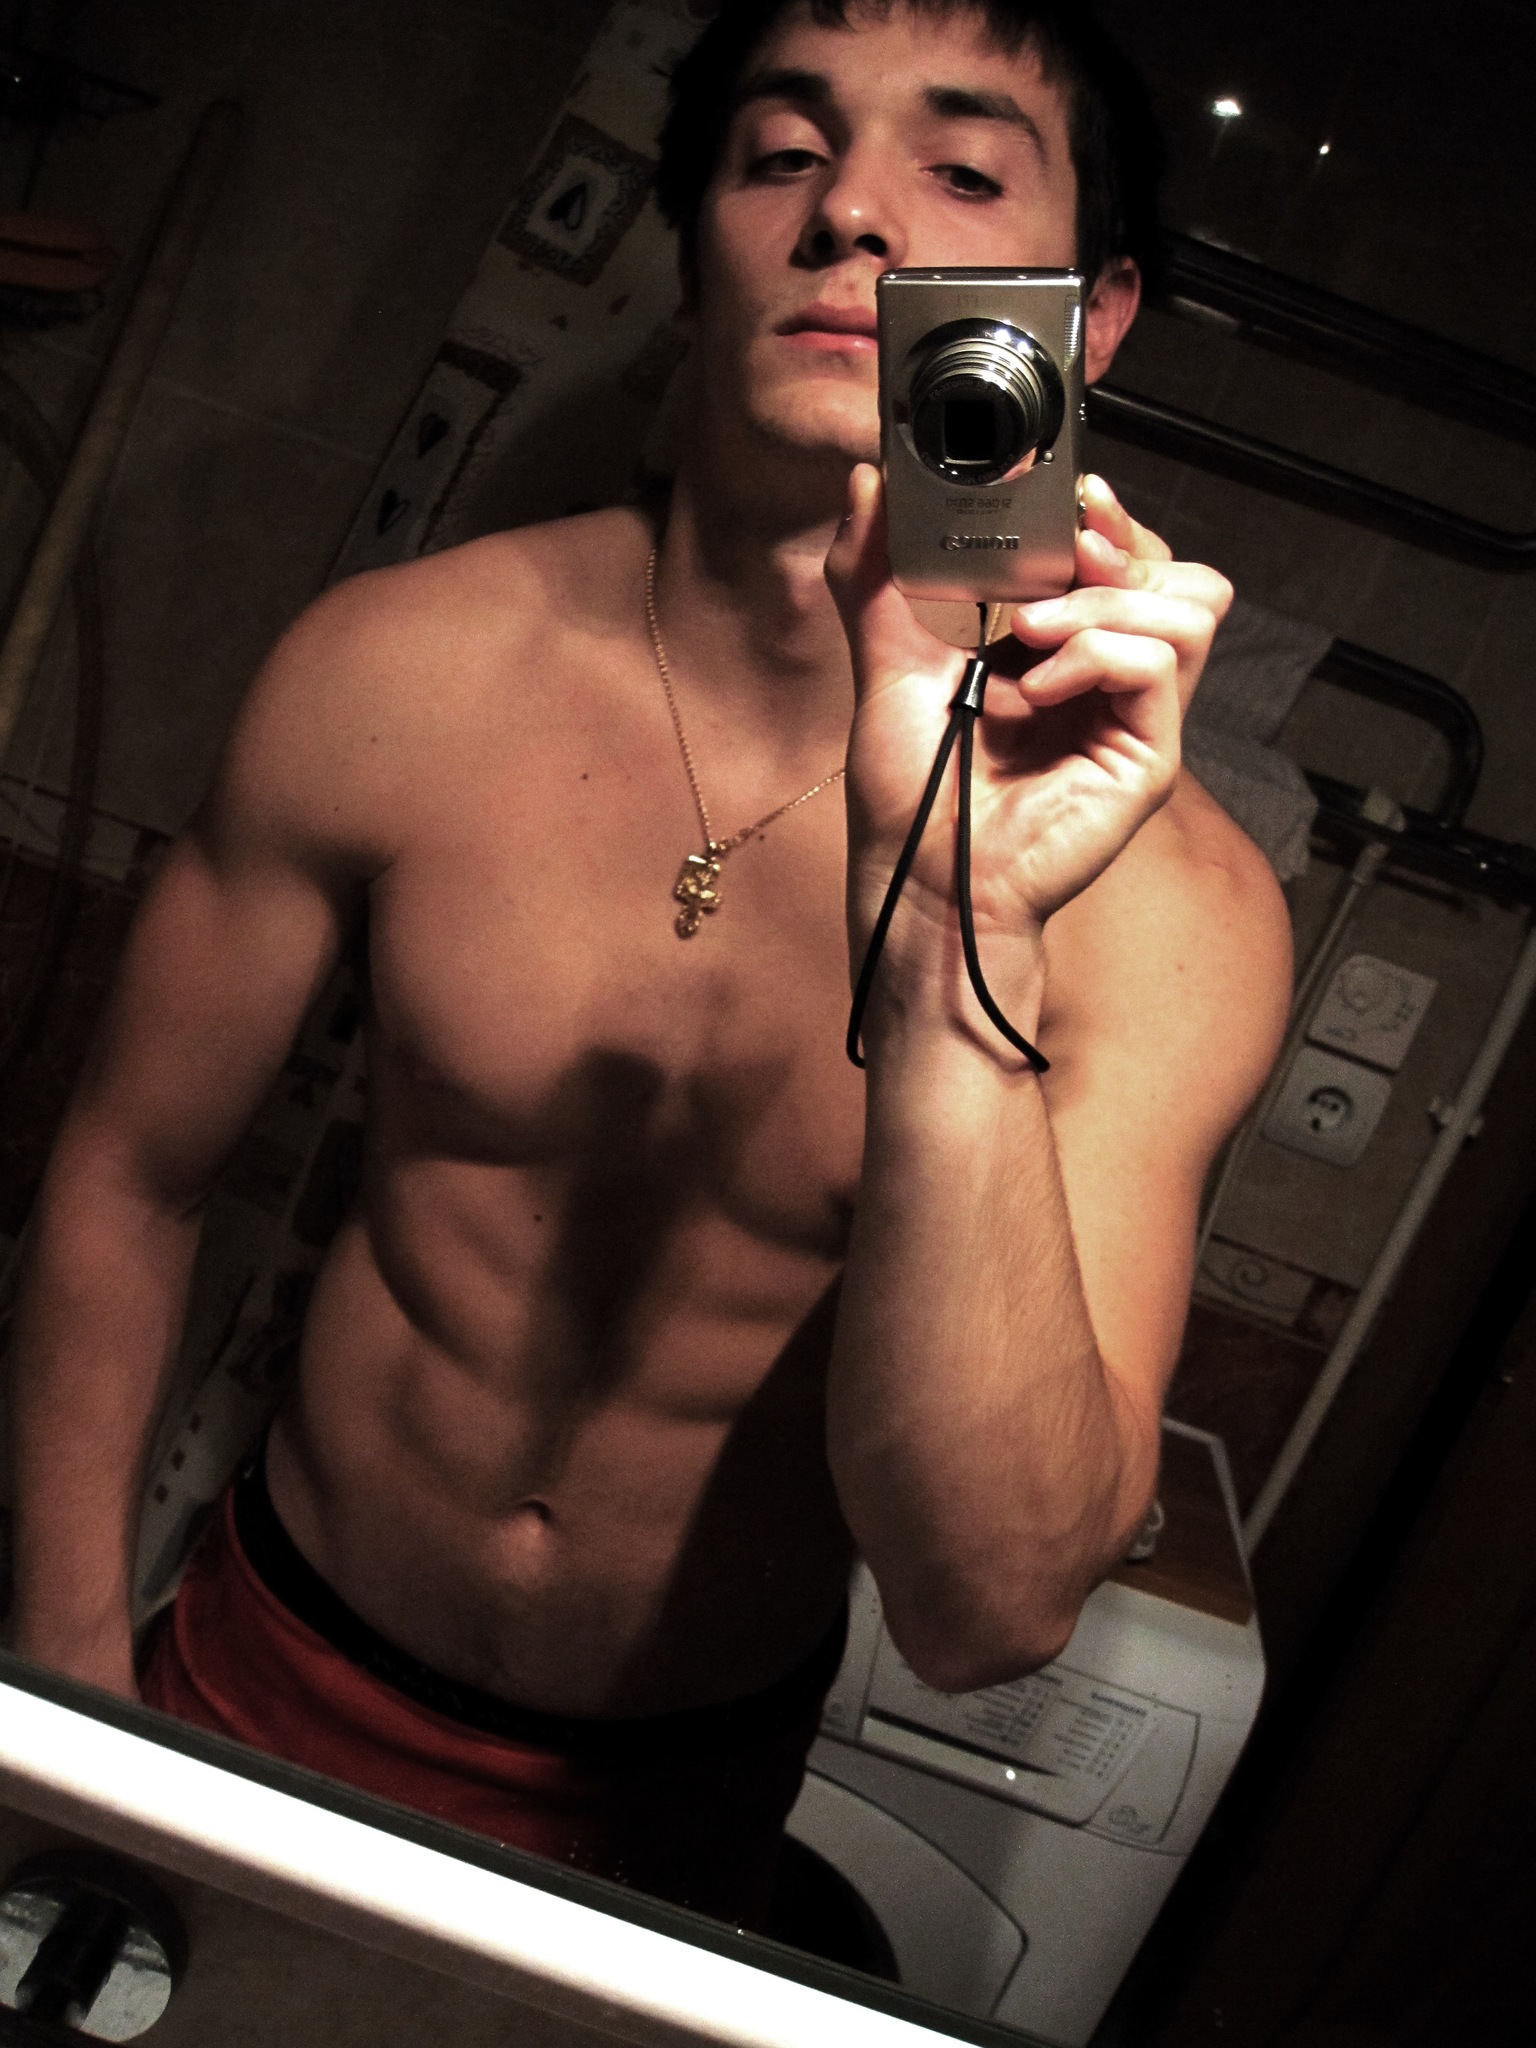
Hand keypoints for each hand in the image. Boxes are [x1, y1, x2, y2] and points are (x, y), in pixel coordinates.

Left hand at [825, 467, 1230, 969]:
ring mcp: (1135, 720)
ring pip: (1189, 608)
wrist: (918, 877)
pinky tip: (1034, 687)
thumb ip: (876, 572)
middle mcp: (1112, 682)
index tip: (1072, 495)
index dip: (1114, 521)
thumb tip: (867, 481)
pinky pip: (1159, 665)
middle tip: (1059, 557)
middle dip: (1123, 548)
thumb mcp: (886, 660)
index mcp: (1067, 652)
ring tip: (1029, 633)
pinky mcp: (1145, 758)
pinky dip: (1096, 655)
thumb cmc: (912, 791)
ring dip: (1105, 601)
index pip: (1130, 561)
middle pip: (1182, 574)